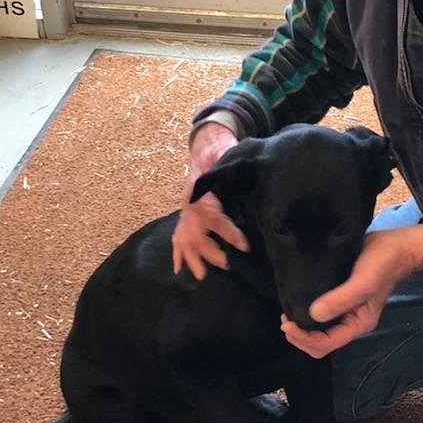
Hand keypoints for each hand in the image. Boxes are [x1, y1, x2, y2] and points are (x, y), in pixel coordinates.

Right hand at [172, 122, 248, 279]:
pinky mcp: (186, 217)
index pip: (215, 217)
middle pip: (196, 232)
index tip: (244, 246)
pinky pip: (178, 236)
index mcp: (201, 192)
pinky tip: (177, 269)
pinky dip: (177, 253)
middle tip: (225, 264)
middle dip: (209, 250)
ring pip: (185, 238)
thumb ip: (231, 169)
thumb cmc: (219, 153)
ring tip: (201, 275)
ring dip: (192, 257)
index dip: (229, 233)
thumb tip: (245, 179)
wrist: (205, 148)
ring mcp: (186, 212)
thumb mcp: (227, 155)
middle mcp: (190, 205)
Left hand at [280, 224, 422, 358]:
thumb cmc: (383, 263)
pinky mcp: (341, 298)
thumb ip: (341, 299)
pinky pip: (322, 314)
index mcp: (358, 324)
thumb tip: (313, 313)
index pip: (326, 343)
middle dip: (301, 337)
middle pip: (321, 343)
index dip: (304, 339)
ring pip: (320, 331)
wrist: (396, 245)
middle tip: (284, 320)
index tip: (287, 323)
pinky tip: (298, 302)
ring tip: (288, 313)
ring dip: (302, 327)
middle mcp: (351, 321)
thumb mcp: (363, 281)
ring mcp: (346, 311)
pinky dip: (308, 314)